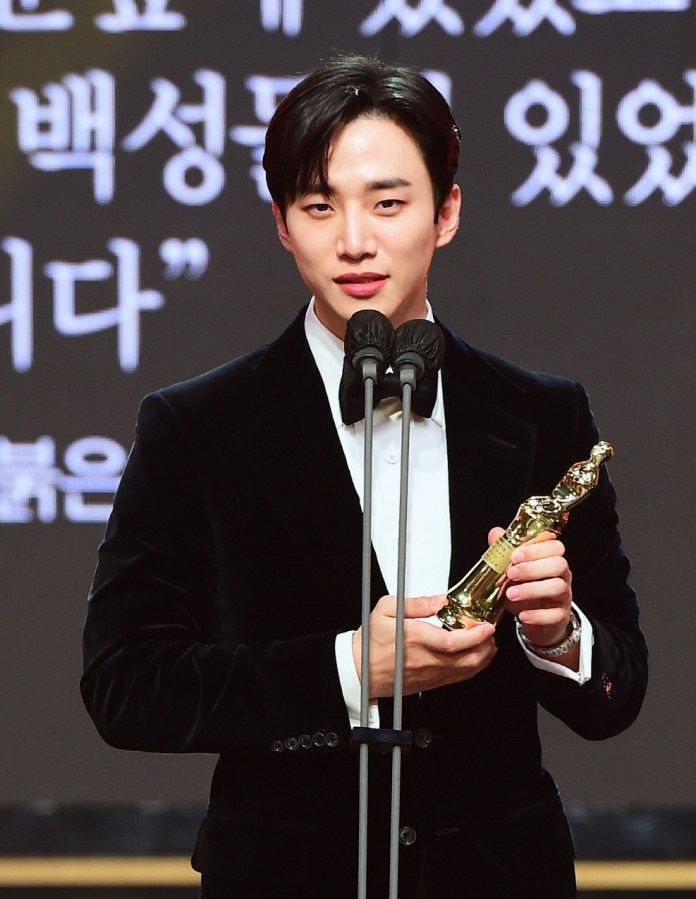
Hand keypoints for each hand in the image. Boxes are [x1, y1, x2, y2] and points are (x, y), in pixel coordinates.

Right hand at [352, 594, 496, 697]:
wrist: (358, 669)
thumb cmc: (369, 641)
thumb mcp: (386, 609)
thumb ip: (417, 603)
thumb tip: (440, 600)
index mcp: (414, 638)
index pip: (452, 642)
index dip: (474, 636)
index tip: (486, 626)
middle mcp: (424, 659)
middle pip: (465, 659)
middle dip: (485, 646)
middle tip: (491, 632)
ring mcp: (427, 675)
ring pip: (464, 671)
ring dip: (482, 658)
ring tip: (488, 643)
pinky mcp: (428, 683)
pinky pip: (456, 678)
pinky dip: (471, 668)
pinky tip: (476, 658)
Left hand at [489, 527, 576, 662]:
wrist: (533, 620)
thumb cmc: (524, 591)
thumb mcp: (512, 571)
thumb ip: (505, 552)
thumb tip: (495, 532)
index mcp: (551, 560)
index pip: (555, 547)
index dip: (536, 548)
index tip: (515, 555)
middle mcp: (562, 576)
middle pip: (559, 564)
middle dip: (533, 567)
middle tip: (510, 573)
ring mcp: (563, 597)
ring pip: (558, 587)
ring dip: (532, 589)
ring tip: (510, 594)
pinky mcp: (561, 617)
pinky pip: (555, 615)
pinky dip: (537, 615)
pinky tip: (522, 615)